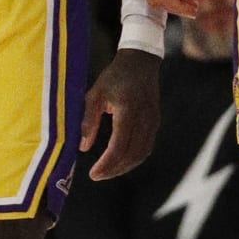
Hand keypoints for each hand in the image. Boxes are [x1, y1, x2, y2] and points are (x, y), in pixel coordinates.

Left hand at [81, 49, 160, 180]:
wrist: (140, 62)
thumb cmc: (114, 76)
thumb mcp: (95, 94)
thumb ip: (89, 120)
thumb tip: (83, 148)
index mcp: (127, 110)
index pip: (119, 145)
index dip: (106, 163)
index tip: (93, 174)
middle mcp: (144, 118)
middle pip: (132, 154)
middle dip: (114, 169)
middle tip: (97, 176)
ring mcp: (152, 121)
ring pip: (141, 153)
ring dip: (124, 166)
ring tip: (107, 172)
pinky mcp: (155, 122)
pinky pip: (146, 147)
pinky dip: (133, 158)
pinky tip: (120, 161)